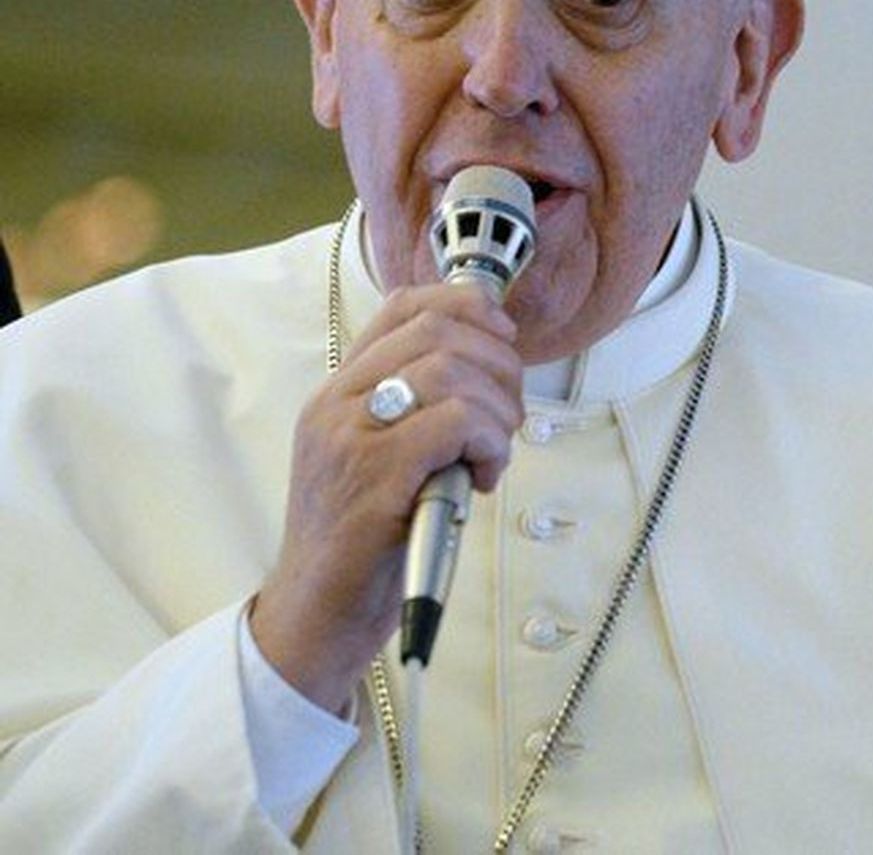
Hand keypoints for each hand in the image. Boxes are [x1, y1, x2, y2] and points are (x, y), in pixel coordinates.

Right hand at [251, 284, 523, 710]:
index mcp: (337, 391)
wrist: (314, 615)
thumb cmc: (361, 541)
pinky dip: (489, 441)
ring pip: (451, 370)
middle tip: (509, 412)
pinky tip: (483, 477)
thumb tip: (489, 367)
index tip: (502, 338)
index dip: (466, 306)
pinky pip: (456, 422)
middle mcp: (336, 403)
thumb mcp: (379, 459)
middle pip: (437, 329)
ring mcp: (351, 437)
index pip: (403, 306)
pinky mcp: (377, 478)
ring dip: (498, 407)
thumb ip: (414, 411)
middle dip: (498, 361)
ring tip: (495, 452)